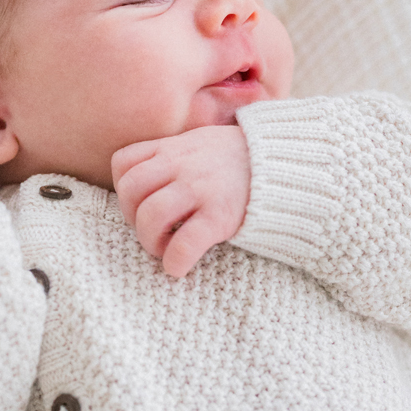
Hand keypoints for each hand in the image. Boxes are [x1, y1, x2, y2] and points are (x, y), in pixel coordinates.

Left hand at [111, 125, 250, 277]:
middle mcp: (182, 165)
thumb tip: (150, 185)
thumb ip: (174, 157)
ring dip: (149, 242)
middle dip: (131, 219)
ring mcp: (200, 189)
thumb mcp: (201, 144)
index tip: (140, 204)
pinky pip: (183, 244)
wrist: (287, 164)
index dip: (123, 189)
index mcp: (173, 148)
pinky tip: (179, 266)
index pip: (124, 162)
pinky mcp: (220, 216)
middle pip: (130, 191)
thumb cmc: (240, 161)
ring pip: (150, 216)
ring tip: (165, 249)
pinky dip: (175, 261)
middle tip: (152, 231)